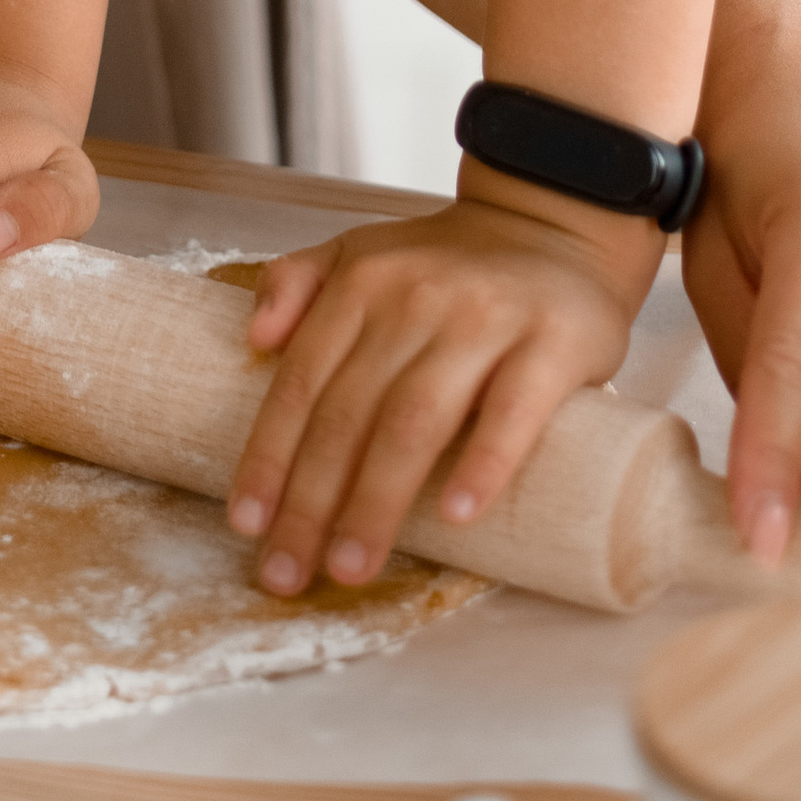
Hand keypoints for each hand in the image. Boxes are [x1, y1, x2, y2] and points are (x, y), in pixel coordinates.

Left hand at [227, 176, 651, 594]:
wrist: (554, 227)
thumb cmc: (448, 266)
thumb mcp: (362, 252)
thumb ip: (299, 281)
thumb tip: (254, 340)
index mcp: (363, 283)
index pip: (303, 382)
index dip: (270, 456)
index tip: (246, 524)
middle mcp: (415, 298)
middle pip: (350, 413)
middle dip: (311, 502)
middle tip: (288, 574)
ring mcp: (485, 319)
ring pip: (416, 420)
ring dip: (377, 500)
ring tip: (351, 566)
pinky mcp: (552, 342)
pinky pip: (513, 410)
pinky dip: (482, 464)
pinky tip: (456, 515)